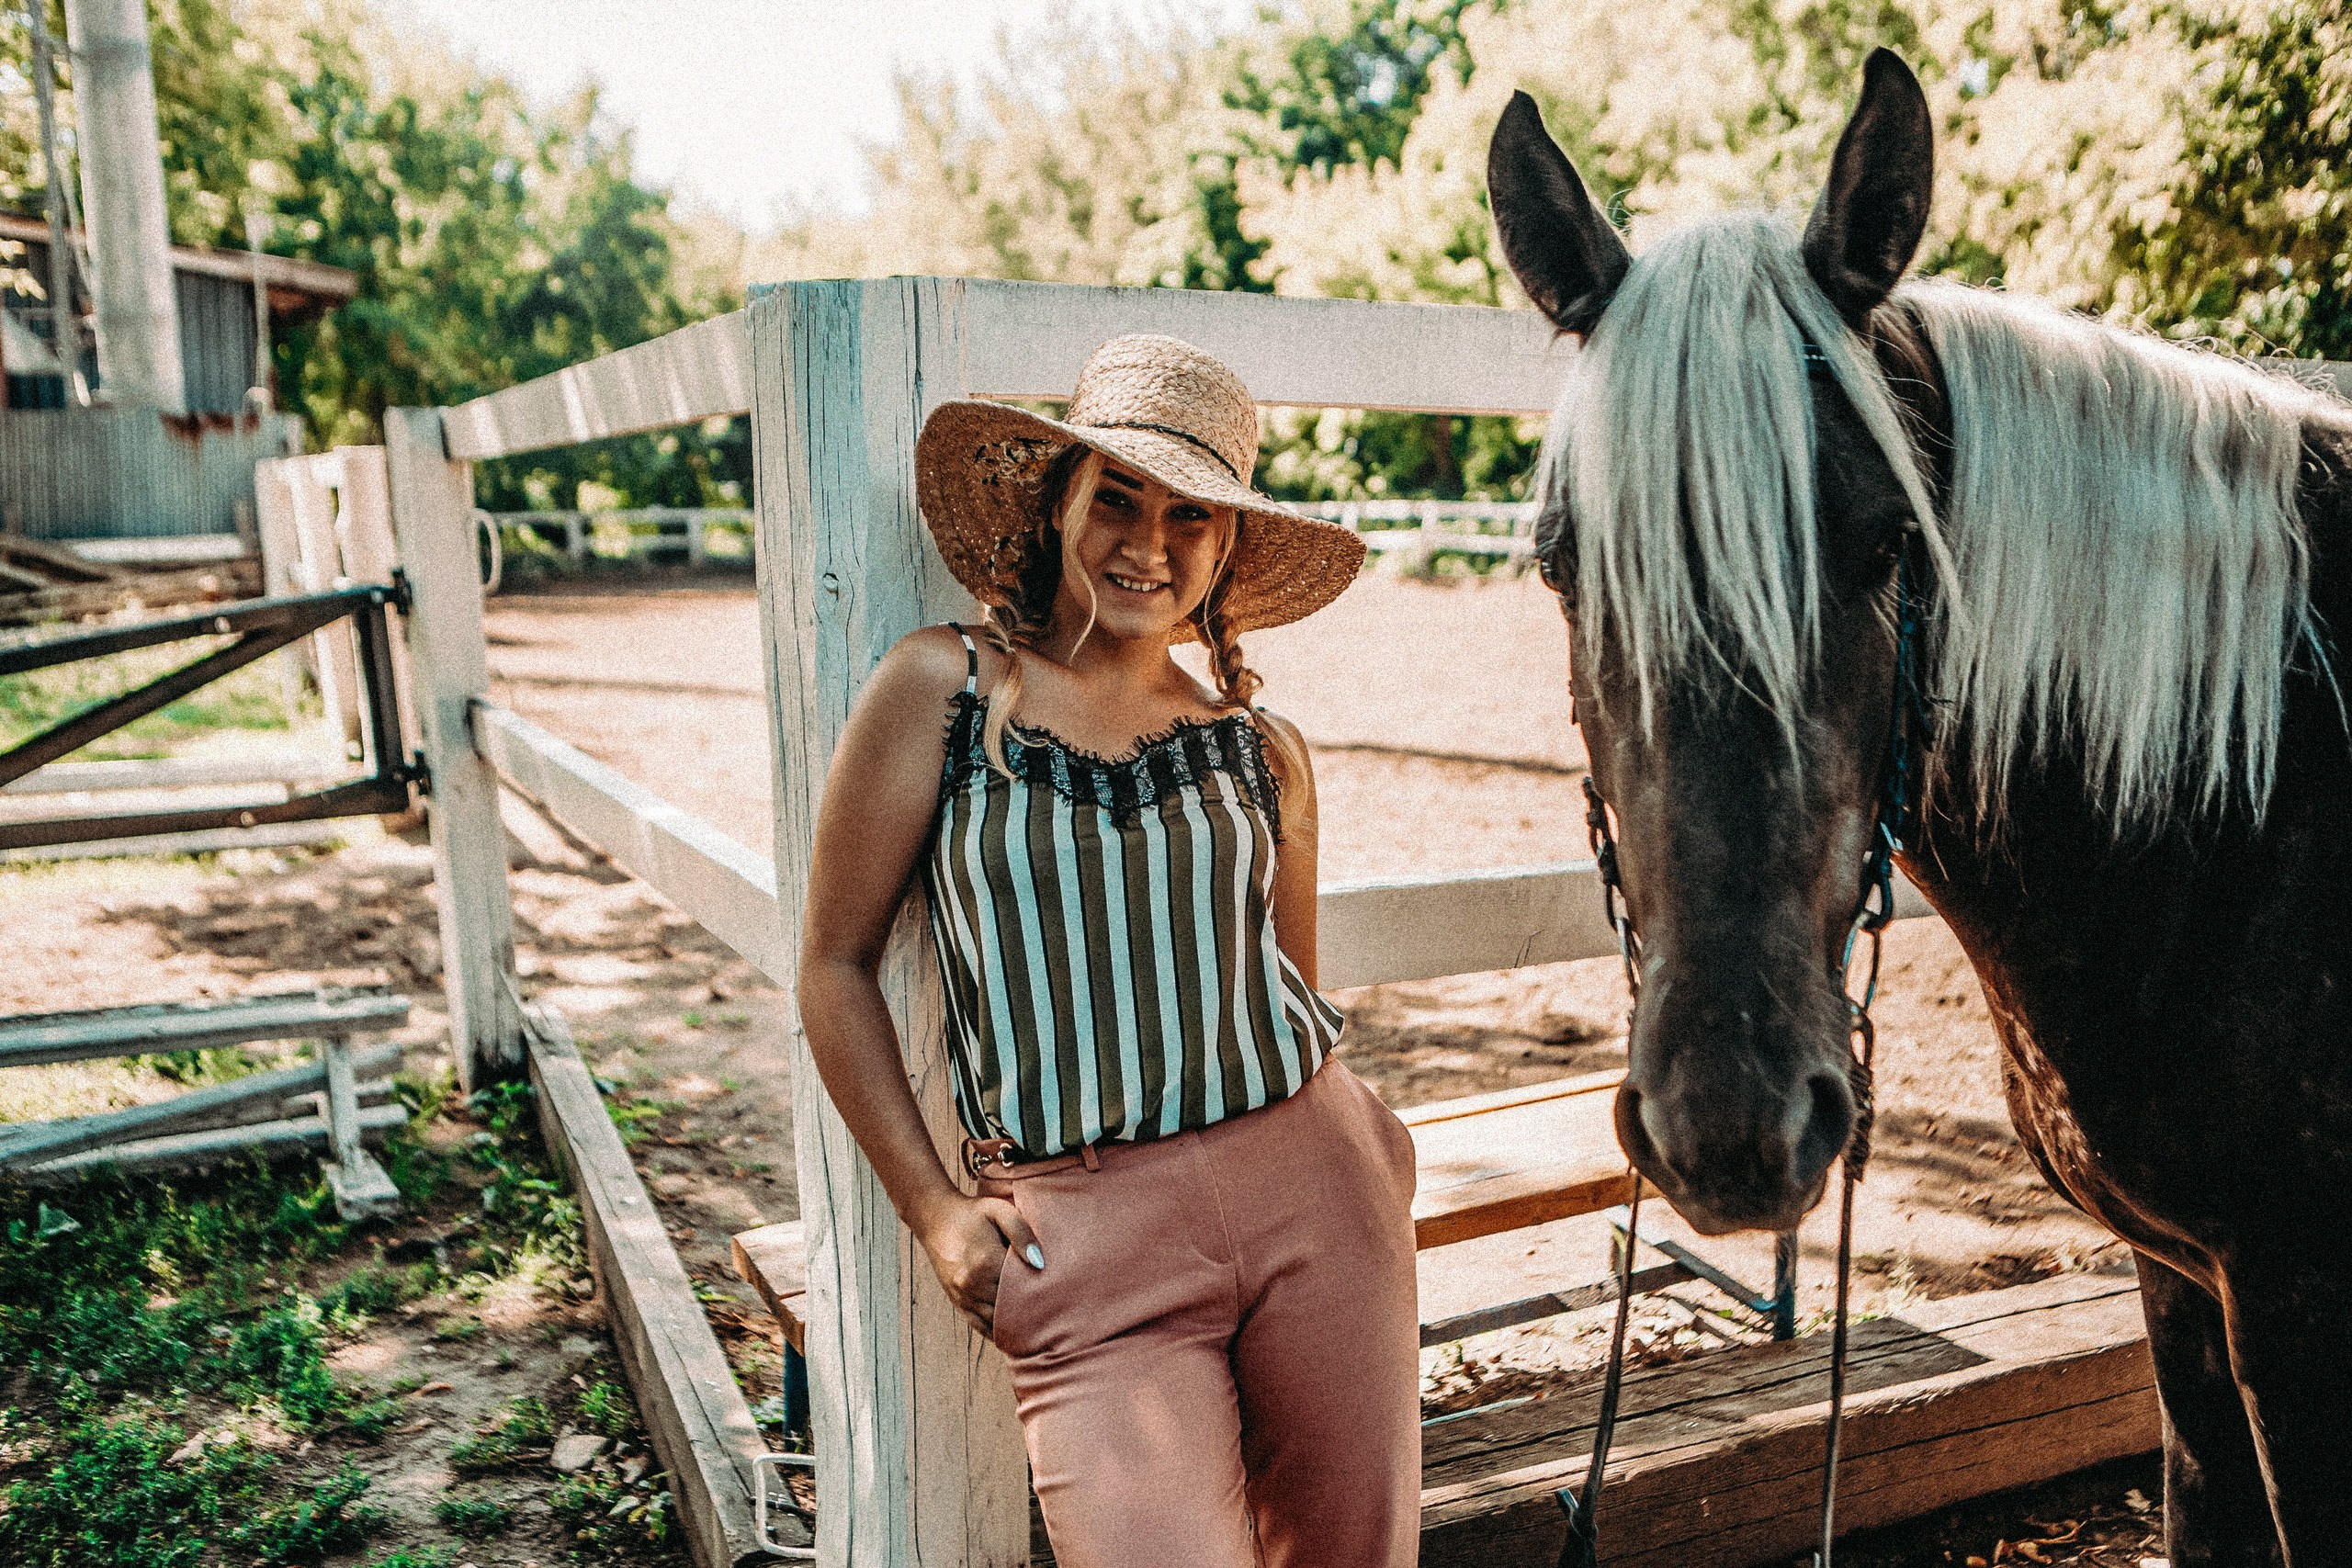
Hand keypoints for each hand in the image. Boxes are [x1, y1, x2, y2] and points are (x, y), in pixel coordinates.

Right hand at [913, 1192, 1043, 1341]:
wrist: (936, 1219)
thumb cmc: (973, 1213)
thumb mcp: (1000, 1211)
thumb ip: (1022, 1233)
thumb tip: (1040, 1263)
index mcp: (986, 1261)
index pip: (1022, 1287)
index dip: (1042, 1293)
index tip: (1059, 1298)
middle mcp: (973, 1284)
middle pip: (1011, 1309)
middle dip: (1032, 1313)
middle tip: (1056, 1317)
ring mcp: (963, 1296)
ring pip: (996, 1323)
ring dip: (1017, 1327)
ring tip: (1040, 1330)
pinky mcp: (957, 1302)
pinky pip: (980, 1326)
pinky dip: (998, 1332)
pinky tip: (1015, 1335)